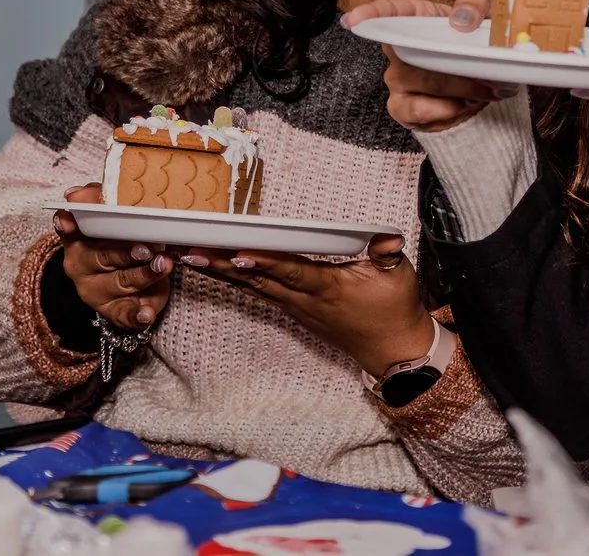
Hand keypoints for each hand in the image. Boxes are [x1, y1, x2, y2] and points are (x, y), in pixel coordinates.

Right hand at [55, 183, 172, 331]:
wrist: (133, 282)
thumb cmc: (122, 241)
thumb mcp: (114, 217)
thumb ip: (100, 201)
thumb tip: (74, 194)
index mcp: (78, 239)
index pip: (69, 230)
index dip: (68, 225)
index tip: (68, 221)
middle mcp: (83, 267)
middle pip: (104, 256)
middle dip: (127, 251)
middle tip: (149, 246)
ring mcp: (98, 292)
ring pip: (122, 282)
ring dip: (145, 274)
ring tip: (164, 264)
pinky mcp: (115, 312)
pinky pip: (125, 315)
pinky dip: (137, 315)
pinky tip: (146, 313)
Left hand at [178, 234, 436, 378]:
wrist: (393, 351)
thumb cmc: (396, 310)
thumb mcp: (400, 277)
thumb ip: (388, 253)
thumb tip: (388, 238)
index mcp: (329, 289)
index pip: (293, 272)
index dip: (266, 263)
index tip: (238, 254)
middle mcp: (306, 301)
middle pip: (259, 279)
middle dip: (223, 265)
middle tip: (189, 250)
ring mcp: (298, 308)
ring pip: (253, 287)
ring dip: (221, 271)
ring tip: (189, 255)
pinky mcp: (296, 311)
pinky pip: (260, 292)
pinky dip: (237, 279)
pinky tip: (217, 268)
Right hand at [345, 0, 510, 132]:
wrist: (491, 81)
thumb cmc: (482, 40)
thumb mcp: (490, 12)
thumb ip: (477, 3)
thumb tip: (461, 20)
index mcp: (415, 18)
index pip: (386, 12)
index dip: (369, 15)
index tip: (353, 19)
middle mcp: (399, 49)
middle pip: (408, 53)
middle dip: (452, 66)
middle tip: (489, 75)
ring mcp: (398, 79)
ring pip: (417, 82)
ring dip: (456, 88)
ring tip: (486, 90)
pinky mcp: (404, 109)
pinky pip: (412, 111)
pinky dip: (440, 110)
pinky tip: (461, 106)